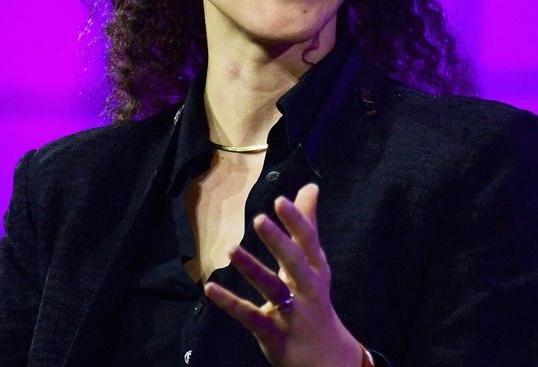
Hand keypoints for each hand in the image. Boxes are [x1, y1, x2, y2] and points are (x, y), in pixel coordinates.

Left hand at [203, 183, 363, 366]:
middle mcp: (307, 289)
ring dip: (252, 269)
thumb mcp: (315, 264)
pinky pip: (249, 315)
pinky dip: (230, 302)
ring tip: (231, 249)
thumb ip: (307, 226)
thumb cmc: (314, 299)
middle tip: (259, 219)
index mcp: (316, 269)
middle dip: (279, 241)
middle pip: (295, 262)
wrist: (326, 357)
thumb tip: (310, 187)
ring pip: (272, 288)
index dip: (296, 221)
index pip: (308, 241)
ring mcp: (291, 313)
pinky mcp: (273, 333)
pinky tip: (210, 289)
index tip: (280, 201)